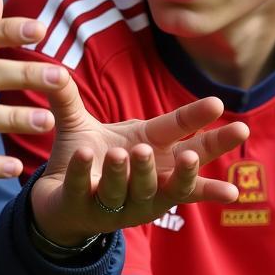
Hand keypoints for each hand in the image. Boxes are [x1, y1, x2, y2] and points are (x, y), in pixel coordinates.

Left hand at [29, 76, 247, 244]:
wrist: (56, 202)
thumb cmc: (86, 161)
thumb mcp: (80, 124)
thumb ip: (70, 97)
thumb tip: (55, 67)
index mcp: (151, 152)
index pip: (180, 134)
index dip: (200, 123)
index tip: (219, 104)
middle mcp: (146, 183)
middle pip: (177, 178)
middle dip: (189, 169)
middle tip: (192, 156)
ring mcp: (119, 201)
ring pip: (135, 189)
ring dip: (136, 172)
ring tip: (134, 151)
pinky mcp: (84, 208)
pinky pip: (87, 189)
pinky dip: (85, 172)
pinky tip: (86, 154)